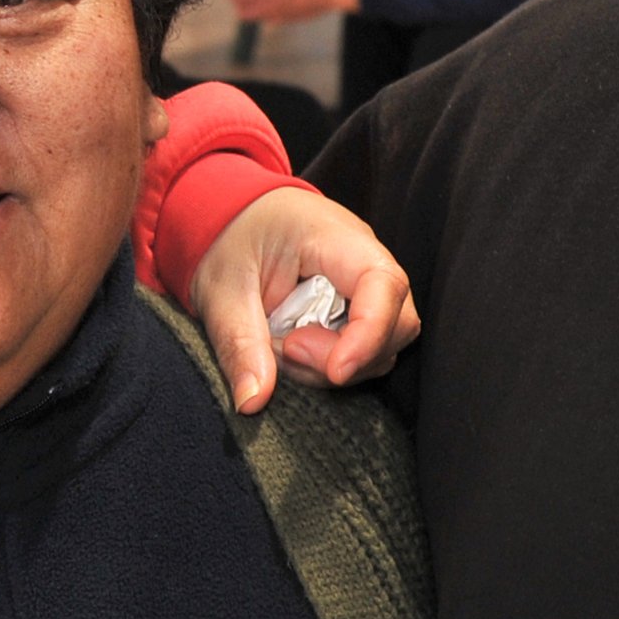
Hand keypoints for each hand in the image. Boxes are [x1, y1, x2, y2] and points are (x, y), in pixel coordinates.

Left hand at [193, 187, 421, 411]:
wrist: (228, 217)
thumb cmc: (229, 240)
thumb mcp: (221, 291)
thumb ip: (239, 343)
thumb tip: (252, 401)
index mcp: (336, 237)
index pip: (384, 285)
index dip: (370, 335)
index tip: (335, 371)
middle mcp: (365, 259)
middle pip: (396, 323)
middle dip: (347, 357)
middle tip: (285, 348)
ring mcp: (366, 287)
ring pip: (382, 346)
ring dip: (333, 366)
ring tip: (281, 345)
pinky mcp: (358, 309)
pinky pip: (363, 350)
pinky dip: (329, 363)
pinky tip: (292, 349)